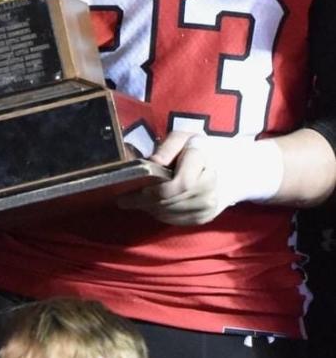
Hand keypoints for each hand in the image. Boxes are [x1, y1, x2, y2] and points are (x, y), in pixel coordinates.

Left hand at [119, 132, 280, 226]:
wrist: (236, 170)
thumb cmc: (204, 148)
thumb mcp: (186, 137)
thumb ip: (168, 147)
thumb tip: (152, 162)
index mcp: (204, 163)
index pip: (177, 185)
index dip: (151, 190)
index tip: (128, 189)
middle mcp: (209, 189)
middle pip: (169, 201)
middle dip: (143, 200)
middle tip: (123, 197)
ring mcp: (208, 208)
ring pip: (169, 213)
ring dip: (149, 208)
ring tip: (133, 200)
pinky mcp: (203, 219)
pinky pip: (175, 220)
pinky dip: (160, 213)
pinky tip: (150, 205)